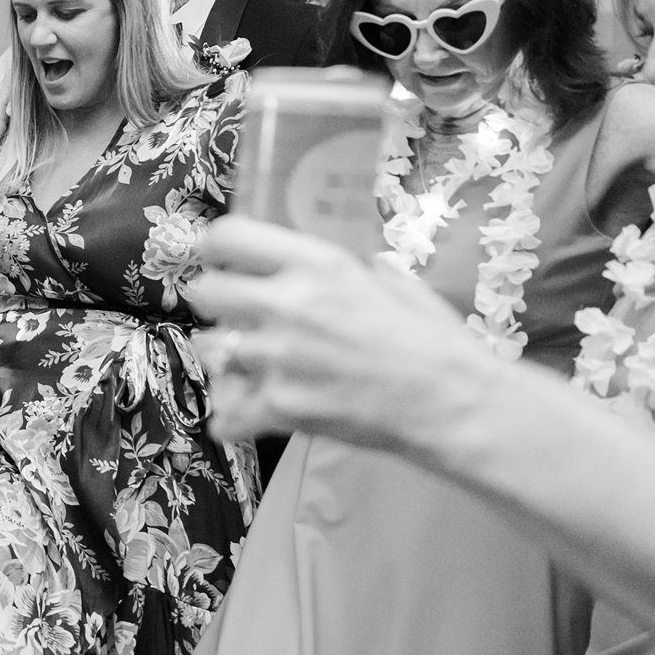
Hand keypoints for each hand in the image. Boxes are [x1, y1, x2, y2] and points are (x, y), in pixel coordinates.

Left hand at [187, 215, 471, 448]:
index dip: (216, 248)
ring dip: (224, 356)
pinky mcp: (278, 407)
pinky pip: (224, 413)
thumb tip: (308, 254)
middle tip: (236, 313)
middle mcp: (289, 305)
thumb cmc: (430, 337)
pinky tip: (254, 411)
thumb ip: (340, 264)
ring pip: (207, 349)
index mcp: (317, 264)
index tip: (221, 259)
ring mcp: (278, 359)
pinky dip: (234, 417)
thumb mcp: (387, 277)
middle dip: (215, 301)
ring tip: (251, 363)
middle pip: (203, 292)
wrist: (451, 401)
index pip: (227, 237)